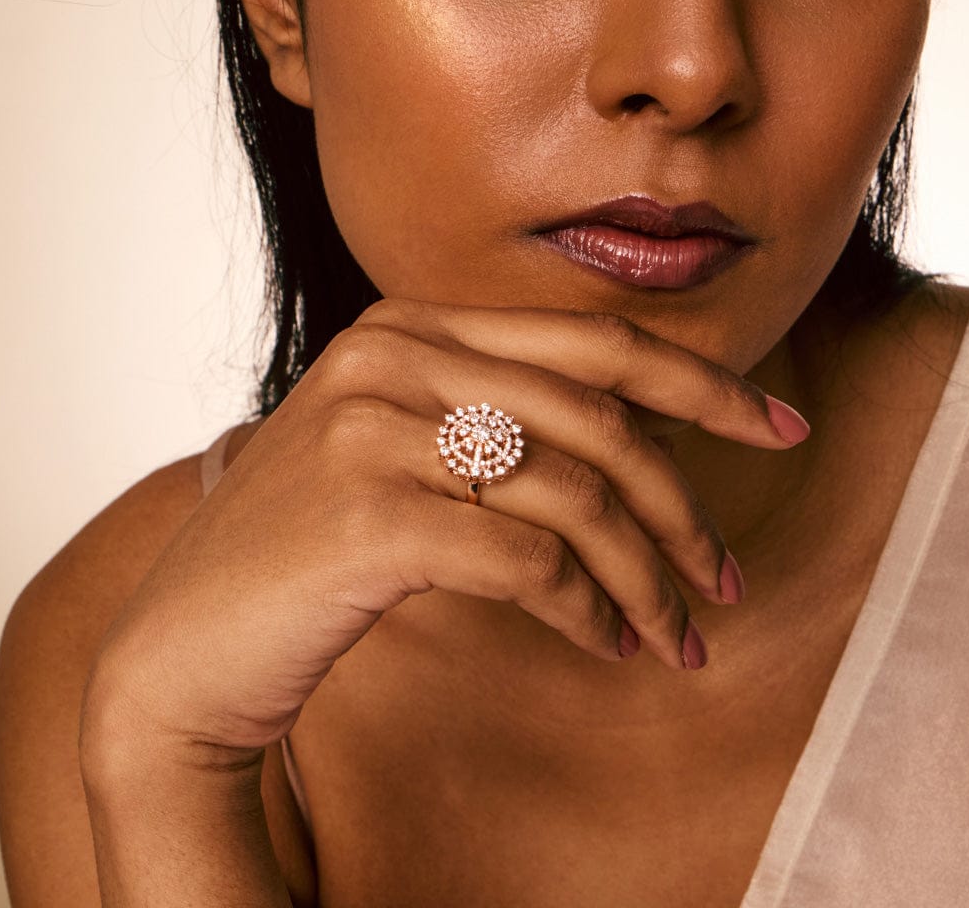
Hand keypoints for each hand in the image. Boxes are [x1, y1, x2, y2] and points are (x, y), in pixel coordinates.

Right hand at [82, 300, 807, 760]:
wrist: (186, 644)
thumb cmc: (316, 551)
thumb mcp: (407, 454)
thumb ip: (502, 420)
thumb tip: (652, 437)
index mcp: (411, 324)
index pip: (593, 341)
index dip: (702, 384)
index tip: (782, 426)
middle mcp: (392, 354)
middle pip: (600, 415)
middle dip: (686, 504)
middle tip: (728, 581)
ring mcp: (374, 428)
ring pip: (576, 493)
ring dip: (647, 578)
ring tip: (676, 637)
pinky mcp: (369, 515)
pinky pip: (531, 560)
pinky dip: (589, 609)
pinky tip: (606, 643)